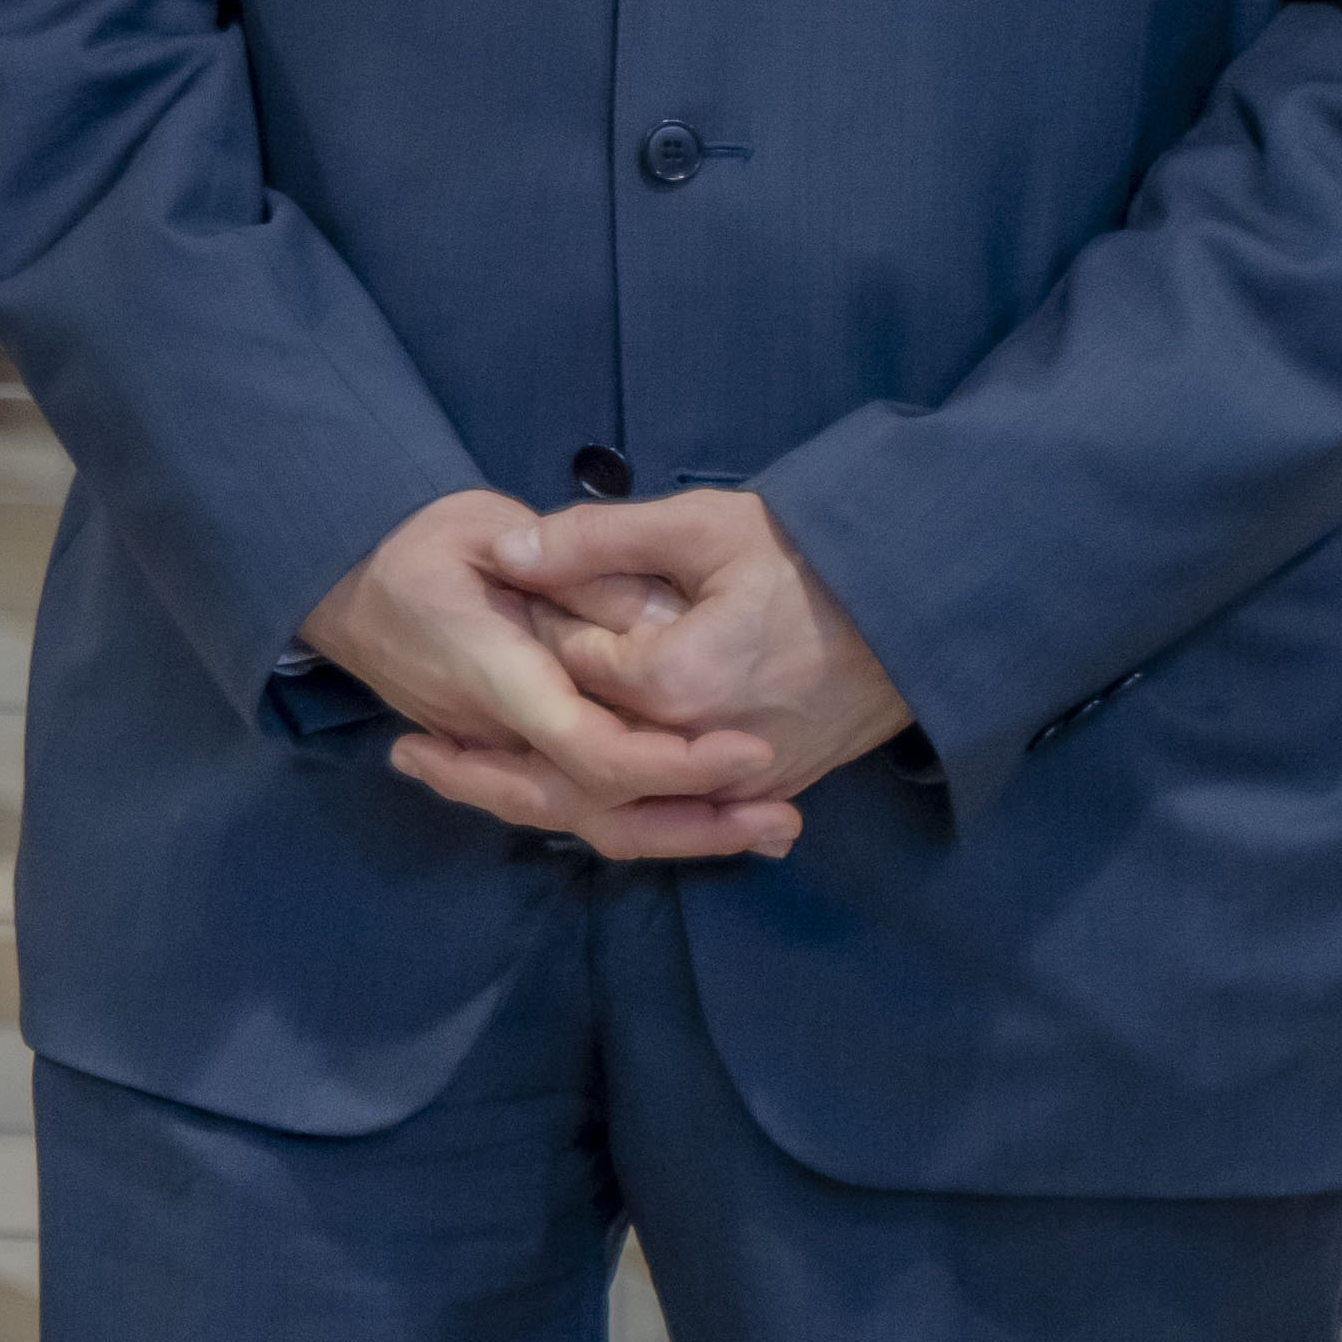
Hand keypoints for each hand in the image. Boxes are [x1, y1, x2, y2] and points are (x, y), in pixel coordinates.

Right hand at [295, 491, 779, 848]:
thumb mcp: (490, 526)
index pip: (585, 746)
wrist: (344, 581)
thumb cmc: (417, 542)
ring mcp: (497, 757)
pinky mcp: (507, 762)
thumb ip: (572, 569)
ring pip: (587, 823)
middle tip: (783, 818)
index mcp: (491, 674)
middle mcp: (493, 734)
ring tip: (767, 831)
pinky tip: (707, 826)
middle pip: (595, 809)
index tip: (746, 752)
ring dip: (682, 835)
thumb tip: (651, 620)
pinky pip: (577, 811)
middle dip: (694, 823)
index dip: (669, 762)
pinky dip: (645, 823)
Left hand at [478, 489, 915, 862]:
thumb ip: (595, 540)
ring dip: (539, 793)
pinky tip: (563, 788)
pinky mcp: (765, 794)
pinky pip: (668, 816)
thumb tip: (505, 553)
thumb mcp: (700, 526)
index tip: (504, 604)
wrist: (926, 611)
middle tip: (414, 746)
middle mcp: (698, 752)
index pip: (568, 673)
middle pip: (573, 763)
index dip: (535, 633)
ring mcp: (736, 785)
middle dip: (492, 756)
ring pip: (616, 807)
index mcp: (674, 684)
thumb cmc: (813, 556)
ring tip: (463, 776)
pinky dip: (612, 806)